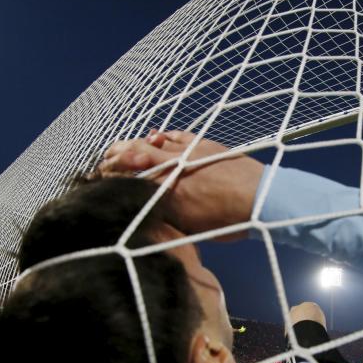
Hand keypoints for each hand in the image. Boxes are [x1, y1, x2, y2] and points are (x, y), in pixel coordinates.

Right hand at [99, 130, 263, 238]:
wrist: (262, 197)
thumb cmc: (229, 220)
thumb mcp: (192, 227)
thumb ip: (167, 216)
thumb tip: (149, 212)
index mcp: (167, 189)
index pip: (130, 178)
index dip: (112, 176)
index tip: (100, 177)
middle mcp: (173, 165)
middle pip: (135, 155)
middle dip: (116, 158)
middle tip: (104, 161)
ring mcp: (188, 151)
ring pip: (153, 142)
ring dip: (134, 144)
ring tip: (121, 147)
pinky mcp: (203, 143)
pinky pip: (176, 135)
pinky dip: (162, 136)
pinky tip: (156, 137)